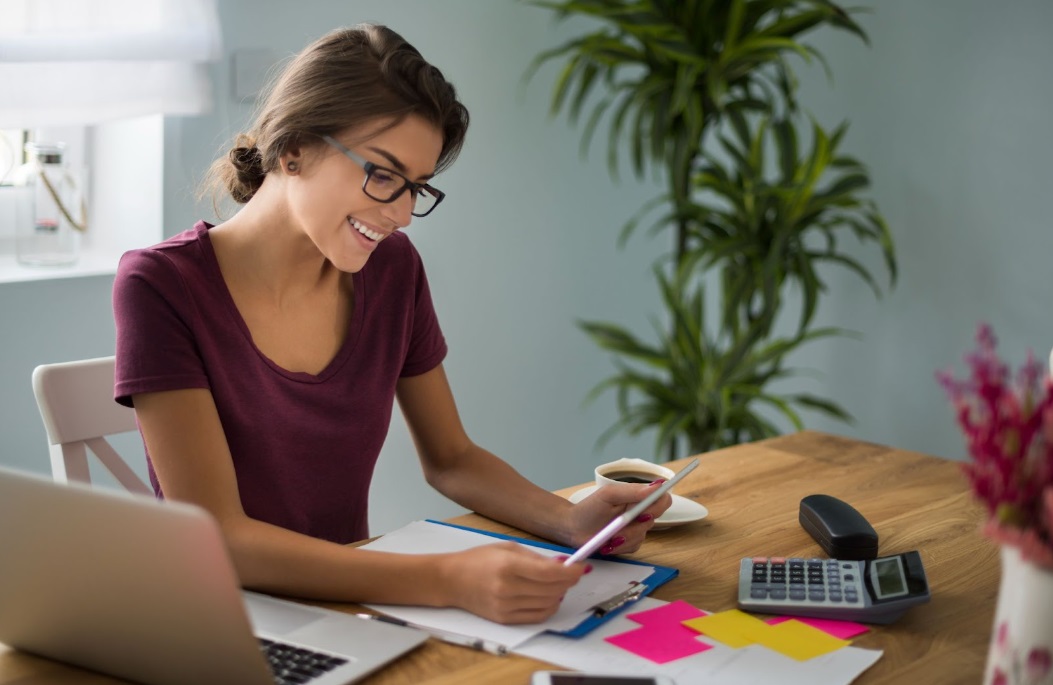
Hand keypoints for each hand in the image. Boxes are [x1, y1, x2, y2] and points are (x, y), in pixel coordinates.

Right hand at [437, 542, 587, 623]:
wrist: (451, 580)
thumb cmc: (478, 559)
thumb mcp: (507, 548)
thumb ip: (536, 558)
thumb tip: (563, 564)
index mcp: (508, 566)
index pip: (550, 573)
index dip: (570, 572)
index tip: (580, 568)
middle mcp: (508, 589)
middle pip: (552, 589)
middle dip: (567, 582)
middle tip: (571, 574)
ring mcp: (506, 607)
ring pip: (548, 604)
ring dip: (559, 594)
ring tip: (558, 584)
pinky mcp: (505, 619)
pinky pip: (537, 616)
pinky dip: (549, 607)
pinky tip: (549, 597)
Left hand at [567, 481, 672, 554]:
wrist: (573, 528)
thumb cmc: (588, 508)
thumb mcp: (608, 495)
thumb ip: (632, 491)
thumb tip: (657, 486)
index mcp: (637, 496)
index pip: (662, 498)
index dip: (658, 505)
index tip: (644, 512)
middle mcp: (639, 512)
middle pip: (654, 519)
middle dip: (635, 524)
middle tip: (619, 524)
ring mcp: (636, 528)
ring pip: (643, 535)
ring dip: (624, 536)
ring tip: (608, 535)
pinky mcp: (630, 543)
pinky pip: (634, 547)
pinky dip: (620, 546)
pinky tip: (608, 543)